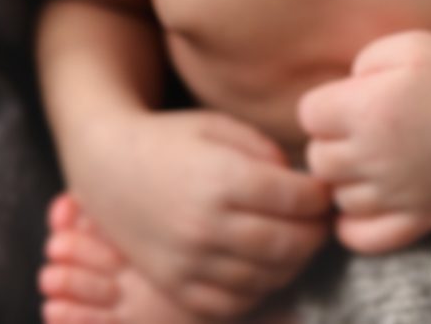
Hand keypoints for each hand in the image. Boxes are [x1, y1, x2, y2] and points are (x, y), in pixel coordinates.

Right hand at [65, 107, 334, 318]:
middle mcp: (205, 226)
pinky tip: (261, 266)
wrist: (106, 166)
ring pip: (267, 278)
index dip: (320, 197)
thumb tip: (300, 185)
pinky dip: (257, 289)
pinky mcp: (176, 286)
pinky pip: (233, 303)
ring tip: (295, 241)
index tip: (323, 192)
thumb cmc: (169, 140)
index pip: (296, 199)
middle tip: (320, 221)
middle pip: (288, 244)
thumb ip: (264, 152)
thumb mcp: (218, 126)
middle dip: (315, 233)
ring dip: (292, 262)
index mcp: (220, 179)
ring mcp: (189, 262)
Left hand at [295, 29, 430, 254]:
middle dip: (331, 141)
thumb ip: (362, 62)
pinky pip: (364, 238)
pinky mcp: (418, 218)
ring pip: (338, 197)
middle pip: (317, 160)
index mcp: (363, 110)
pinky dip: (354, 225)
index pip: (308, 115)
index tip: (350, 98)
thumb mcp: (407, 45)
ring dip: (346, 179)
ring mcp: (394, 193)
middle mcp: (372, 157)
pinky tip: (367, 202)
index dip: (326, 104)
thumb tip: (343, 89)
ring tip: (371, 159)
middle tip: (360, 128)